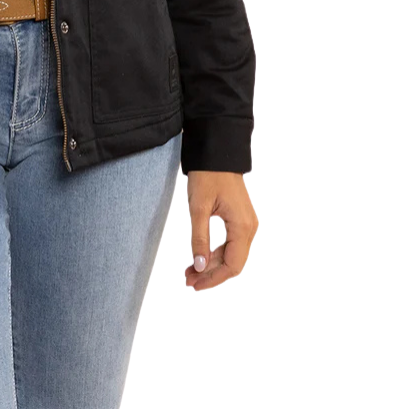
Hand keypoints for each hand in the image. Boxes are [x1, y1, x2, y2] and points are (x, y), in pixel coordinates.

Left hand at [185, 171, 258, 290]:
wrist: (217, 152)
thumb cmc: (207, 175)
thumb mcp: (198, 207)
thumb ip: (199, 238)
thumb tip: (198, 266)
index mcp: (242, 227)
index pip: (232, 265)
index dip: (213, 279)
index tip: (194, 285)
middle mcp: (249, 228)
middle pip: (233, 263)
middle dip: (210, 274)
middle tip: (187, 280)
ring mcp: (246, 224)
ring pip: (231, 255)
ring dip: (211, 265)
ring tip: (189, 272)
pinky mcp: (240, 220)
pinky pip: (230, 244)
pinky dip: (214, 253)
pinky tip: (199, 258)